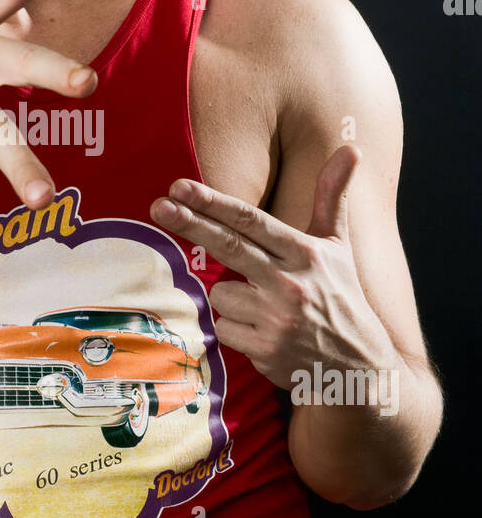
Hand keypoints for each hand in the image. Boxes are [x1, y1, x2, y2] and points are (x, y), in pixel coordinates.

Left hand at [149, 145, 394, 387]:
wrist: (358, 368)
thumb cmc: (340, 297)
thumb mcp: (339, 247)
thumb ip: (333, 197)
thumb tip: (351, 148)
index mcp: (306, 253)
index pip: (252, 221)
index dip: (214, 203)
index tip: (180, 187)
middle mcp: (292, 282)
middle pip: (229, 247)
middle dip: (190, 224)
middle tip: (158, 206)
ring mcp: (277, 318)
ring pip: (221, 294)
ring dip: (233, 299)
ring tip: (266, 309)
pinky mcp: (265, 350)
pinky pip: (224, 328)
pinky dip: (236, 329)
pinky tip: (264, 334)